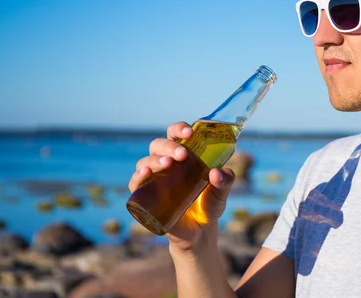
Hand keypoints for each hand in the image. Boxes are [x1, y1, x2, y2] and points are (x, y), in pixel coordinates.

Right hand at [128, 121, 235, 251]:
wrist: (199, 232)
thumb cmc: (209, 205)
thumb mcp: (221, 193)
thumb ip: (225, 181)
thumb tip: (217, 172)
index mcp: (183, 155)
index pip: (176, 134)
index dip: (180, 129)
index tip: (189, 133)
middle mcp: (165, 163)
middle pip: (158, 145)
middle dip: (169, 146)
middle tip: (183, 154)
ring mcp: (154, 179)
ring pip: (146, 161)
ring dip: (155, 160)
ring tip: (168, 164)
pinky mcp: (146, 196)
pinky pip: (135, 183)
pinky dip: (137, 177)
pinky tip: (145, 174)